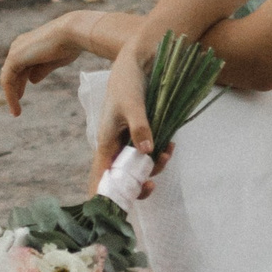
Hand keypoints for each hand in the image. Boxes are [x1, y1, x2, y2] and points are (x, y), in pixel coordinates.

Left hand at [0, 14, 83, 118]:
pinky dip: (10, 95)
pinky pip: (8, 81)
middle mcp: (19, 46)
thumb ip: (42, 70)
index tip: (20, 96)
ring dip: (11, 96)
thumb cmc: (69, 44)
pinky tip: (16, 105)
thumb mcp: (53, 61)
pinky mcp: (14, 58)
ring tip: (16, 112)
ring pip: (8, 79)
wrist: (72, 33)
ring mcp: (15, 51)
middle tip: (16, 108)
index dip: (19, 83)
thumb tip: (32, 80)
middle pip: (13, 73)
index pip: (19, 67)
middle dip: (15, 90)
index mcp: (28, 45)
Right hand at [90, 38, 159, 192]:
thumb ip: (140, 127)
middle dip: (138, 184)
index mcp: (105, 143)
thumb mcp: (132, 103)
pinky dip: (162, 153)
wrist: (139, 60)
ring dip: (155, 166)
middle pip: (124, 179)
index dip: (105, 197)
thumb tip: (147, 152)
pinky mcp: (144, 133)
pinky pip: (153, 152)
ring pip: (141, 167)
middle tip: (152, 185)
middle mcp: (117, 146)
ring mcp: (131, 141)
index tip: (117, 211)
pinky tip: (171, 144)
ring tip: (168, 152)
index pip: (100, 178)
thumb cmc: (127, 80)